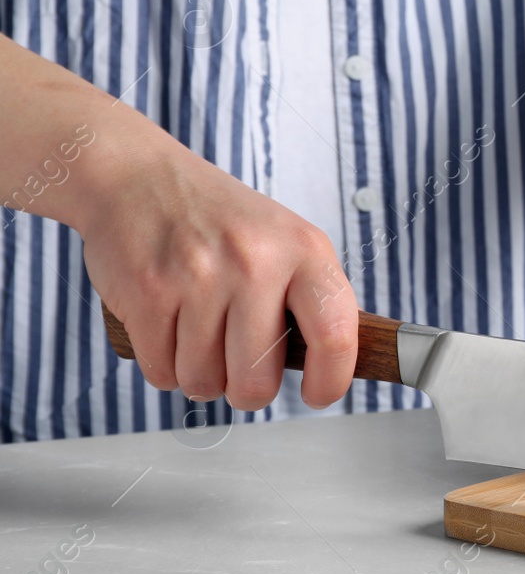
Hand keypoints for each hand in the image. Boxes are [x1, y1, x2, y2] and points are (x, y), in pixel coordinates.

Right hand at [75, 131, 358, 411]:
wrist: (139, 178)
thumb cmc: (220, 220)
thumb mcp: (286, 242)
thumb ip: (308, 300)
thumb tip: (329, 368)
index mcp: (305, 250)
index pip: (335, 334)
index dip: (332, 380)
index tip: (319, 395)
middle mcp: (256, 262)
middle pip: (257, 380)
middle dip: (247, 391)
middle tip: (240, 371)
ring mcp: (200, 277)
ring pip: (204, 381)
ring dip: (199, 375)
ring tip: (199, 336)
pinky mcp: (148, 292)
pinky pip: (161, 371)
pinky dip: (164, 365)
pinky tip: (168, 329)